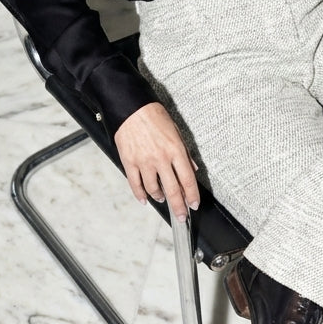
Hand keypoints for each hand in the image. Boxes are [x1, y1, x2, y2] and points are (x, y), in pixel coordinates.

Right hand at [114, 102, 199, 219]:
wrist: (131, 107)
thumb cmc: (153, 115)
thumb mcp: (176, 131)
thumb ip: (185, 153)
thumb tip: (192, 169)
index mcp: (175, 150)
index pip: (187, 179)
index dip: (192, 195)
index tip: (194, 204)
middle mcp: (161, 159)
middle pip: (172, 190)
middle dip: (179, 206)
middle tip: (181, 216)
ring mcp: (144, 162)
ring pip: (153, 189)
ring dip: (159, 197)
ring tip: (162, 199)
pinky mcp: (129, 162)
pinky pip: (135, 184)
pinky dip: (140, 194)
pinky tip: (144, 199)